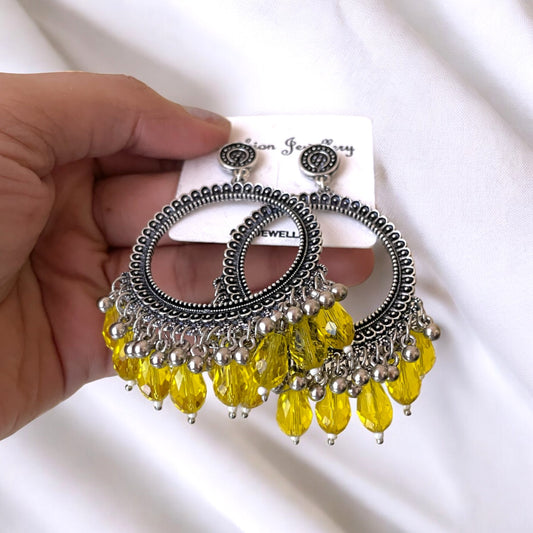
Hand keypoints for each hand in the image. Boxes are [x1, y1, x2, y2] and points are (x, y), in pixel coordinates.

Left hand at [0, 72, 371, 438]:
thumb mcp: (11, 124)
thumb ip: (112, 109)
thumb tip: (200, 126)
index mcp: (55, 156)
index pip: (158, 147)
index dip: (221, 152)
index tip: (279, 158)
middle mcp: (75, 216)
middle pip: (185, 210)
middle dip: (256, 211)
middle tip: (323, 212)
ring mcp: (90, 282)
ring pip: (189, 268)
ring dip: (259, 265)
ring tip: (325, 258)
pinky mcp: (97, 342)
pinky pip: (171, 324)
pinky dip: (225, 314)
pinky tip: (274, 299)